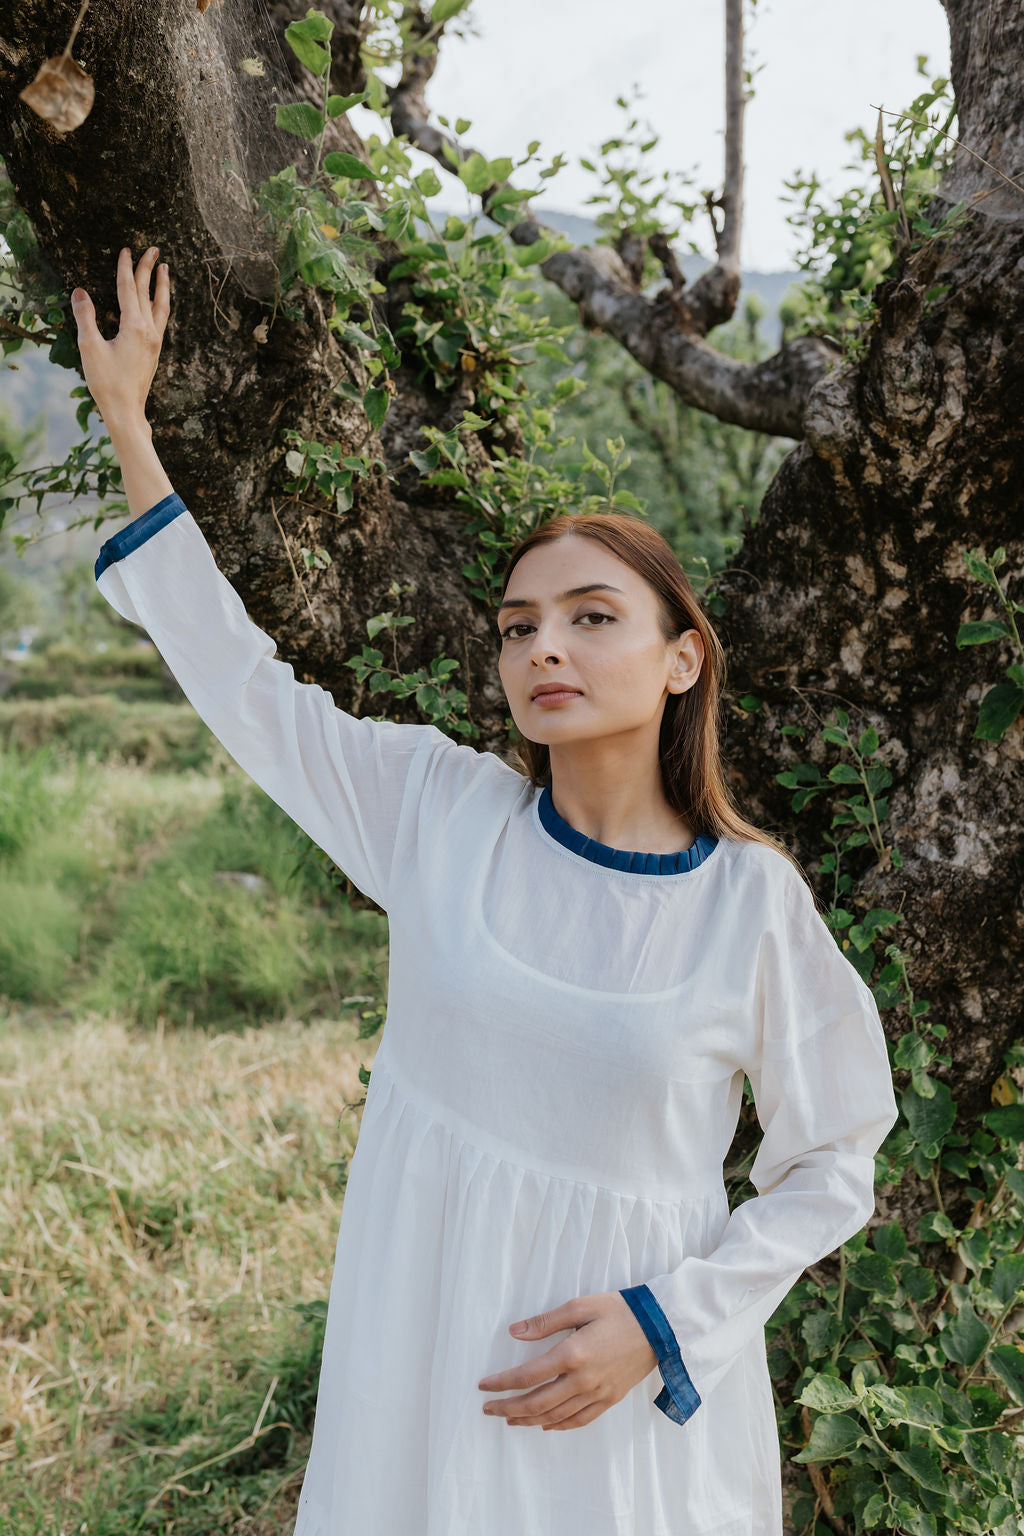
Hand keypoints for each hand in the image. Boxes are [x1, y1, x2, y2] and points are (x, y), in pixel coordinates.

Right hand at [71, 246, 169, 429]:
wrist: (126, 411)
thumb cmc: (107, 382)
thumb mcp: (90, 348)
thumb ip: (85, 317)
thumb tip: (79, 291)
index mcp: (134, 327)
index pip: (129, 289)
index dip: (125, 267)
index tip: (127, 249)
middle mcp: (150, 331)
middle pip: (148, 292)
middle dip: (148, 268)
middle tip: (153, 248)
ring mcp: (155, 341)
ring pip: (161, 306)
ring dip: (162, 285)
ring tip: (164, 269)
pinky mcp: (155, 351)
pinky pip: (161, 319)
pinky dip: (161, 304)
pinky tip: (159, 302)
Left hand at [478, 1291, 657, 1430]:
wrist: (661, 1327)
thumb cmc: (619, 1310)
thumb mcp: (580, 1306)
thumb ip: (545, 1322)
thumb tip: (514, 1332)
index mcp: (572, 1354)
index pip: (527, 1376)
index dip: (502, 1383)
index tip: (484, 1386)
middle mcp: (583, 1380)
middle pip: (537, 1402)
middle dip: (508, 1408)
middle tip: (488, 1409)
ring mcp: (597, 1393)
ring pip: (555, 1416)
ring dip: (528, 1420)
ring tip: (509, 1418)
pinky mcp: (610, 1399)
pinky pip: (579, 1420)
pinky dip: (558, 1425)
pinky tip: (545, 1424)